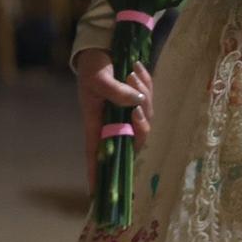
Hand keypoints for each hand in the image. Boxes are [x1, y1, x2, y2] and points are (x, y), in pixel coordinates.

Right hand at [77, 49, 152, 191]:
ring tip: (133, 72)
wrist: (101, 47)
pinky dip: (147, 85)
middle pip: (134, 138)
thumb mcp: (99, 77)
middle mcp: (112, 122)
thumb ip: (116, 92)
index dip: (97, 174)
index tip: (96, 195)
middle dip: (142, 124)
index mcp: (96, 123)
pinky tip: (138, 69)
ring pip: (145, 117)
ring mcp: (125, 112)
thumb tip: (136, 103)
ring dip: (145, 95)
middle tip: (138, 104)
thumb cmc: (92, 67)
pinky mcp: (136, 100)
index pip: (97, 154)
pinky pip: (149, 100)